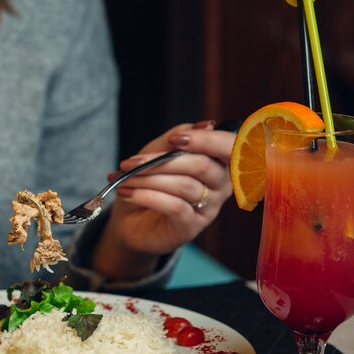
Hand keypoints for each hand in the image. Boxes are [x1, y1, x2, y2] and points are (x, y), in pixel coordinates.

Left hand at [92, 120, 234, 280]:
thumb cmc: (148, 180)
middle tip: (131, 162)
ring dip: (148, 179)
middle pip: (201, 166)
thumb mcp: (158, 152)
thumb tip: (207, 125)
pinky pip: (175, 207)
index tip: (175, 139)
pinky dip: (147, 196)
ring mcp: (209, 209)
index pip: (228, 147)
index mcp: (219, 162)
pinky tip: (127, 193)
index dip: (205, 140)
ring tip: (125, 179)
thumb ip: (178, 137)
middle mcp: (221, 186)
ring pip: (184, 186)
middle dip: (162, 161)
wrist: (129, 217)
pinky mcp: (192, 227)